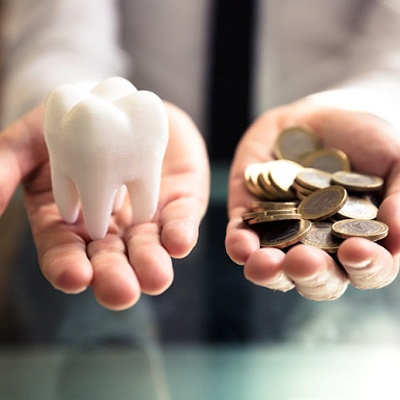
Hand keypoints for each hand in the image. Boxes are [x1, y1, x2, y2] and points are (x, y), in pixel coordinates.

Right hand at [0, 103, 209, 309]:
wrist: (117, 101)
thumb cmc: (71, 125)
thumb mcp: (31, 141)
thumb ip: (6, 166)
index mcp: (69, 222)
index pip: (65, 254)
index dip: (68, 267)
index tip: (74, 277)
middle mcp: (108, 228)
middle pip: (109, 261)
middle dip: (114, 278)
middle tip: (121, 292)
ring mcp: (144, 217)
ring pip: (148, 248)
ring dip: (152, 264)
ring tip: (155, 277)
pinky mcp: (176, 201)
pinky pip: (180, 220)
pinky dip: (180, 232)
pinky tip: (179, 242)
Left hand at [226, 101, 399, 299]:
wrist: (321, 117)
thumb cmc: (367, 141)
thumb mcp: (396, 160)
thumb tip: (398, 235)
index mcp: (360, 242)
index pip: (367, 269)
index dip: (365, 267)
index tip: (357, 250)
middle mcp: (320, 248)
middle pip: (317, 279)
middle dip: (311, 275)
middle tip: (304, 262)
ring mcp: (283, 236)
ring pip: (275, 269)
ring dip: (269, 271)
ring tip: (264, 264)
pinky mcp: (251, 219)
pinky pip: (241, 240)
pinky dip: (239, 245)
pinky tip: (239, 245)